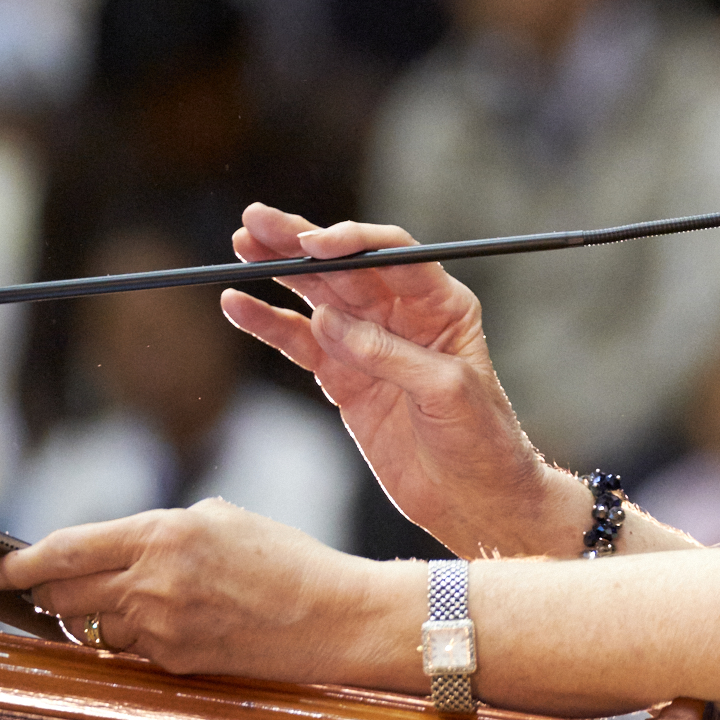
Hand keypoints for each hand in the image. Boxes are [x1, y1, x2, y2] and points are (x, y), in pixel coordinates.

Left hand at [0, 499, 420, 687]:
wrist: (333, 614)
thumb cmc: (289, 560)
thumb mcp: (225, 520)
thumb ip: (164, 529)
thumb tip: (117, 547)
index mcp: (167, 533)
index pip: (67, 548)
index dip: (24, 561)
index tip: (4, 569)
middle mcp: (155, 580)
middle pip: (64, 592)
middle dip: (48, 591)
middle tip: (47, 588)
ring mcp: (161, 626)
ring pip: (92, 624)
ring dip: (96, 614)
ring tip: (135, 602)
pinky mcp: (173, 659)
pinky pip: (130, 648)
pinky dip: (136, 634)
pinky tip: (171, 621)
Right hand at [222, 202, 578, 557]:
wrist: (475, 498)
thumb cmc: (482, 440)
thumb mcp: (447, 392)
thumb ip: (390, 354)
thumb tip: (331, 321)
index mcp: (443, 307)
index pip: (395, 256)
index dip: (353, 242)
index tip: (312, 243)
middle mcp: (405, 317)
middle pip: (346, 268)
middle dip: (300, 242)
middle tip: (255, 220)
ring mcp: (369, 346)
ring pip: (317, 297)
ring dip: (278, 272)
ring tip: (240, 246)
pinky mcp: (344, 380)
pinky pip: (300, 343)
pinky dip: (269, 323)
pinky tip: (237, 304)